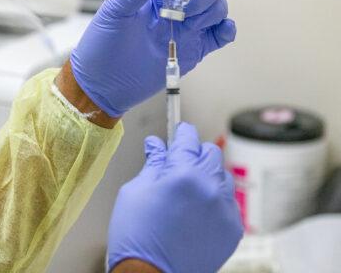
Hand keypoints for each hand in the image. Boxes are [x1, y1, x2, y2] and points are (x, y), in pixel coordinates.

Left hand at [70, 0, 235, 116]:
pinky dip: (227, 30)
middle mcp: (173, 10)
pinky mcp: (192, 51)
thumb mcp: (115, 12)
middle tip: (187, 8)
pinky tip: (221, 29)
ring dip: (214, 9)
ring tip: (193, 21)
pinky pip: (218, 37)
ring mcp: (184, 31)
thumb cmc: (101, 46)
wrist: (101, 84)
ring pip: (215, 10)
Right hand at [107, 123, 243, 272]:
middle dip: (196, 153)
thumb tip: (156, 145)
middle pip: (211, 154)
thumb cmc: (136, 237)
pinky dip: (216, 200)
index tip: (181, 130)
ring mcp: (224, 210)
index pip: (188, 140)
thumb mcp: (135, 192)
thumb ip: (153, 164)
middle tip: (180, 163)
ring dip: (208, 176)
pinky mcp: (232, 229)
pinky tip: (198, 210)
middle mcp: (210, 188)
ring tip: (189, 191)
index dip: (182, 132)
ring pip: (223, 177)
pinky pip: (229, 203)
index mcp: (183, 174)